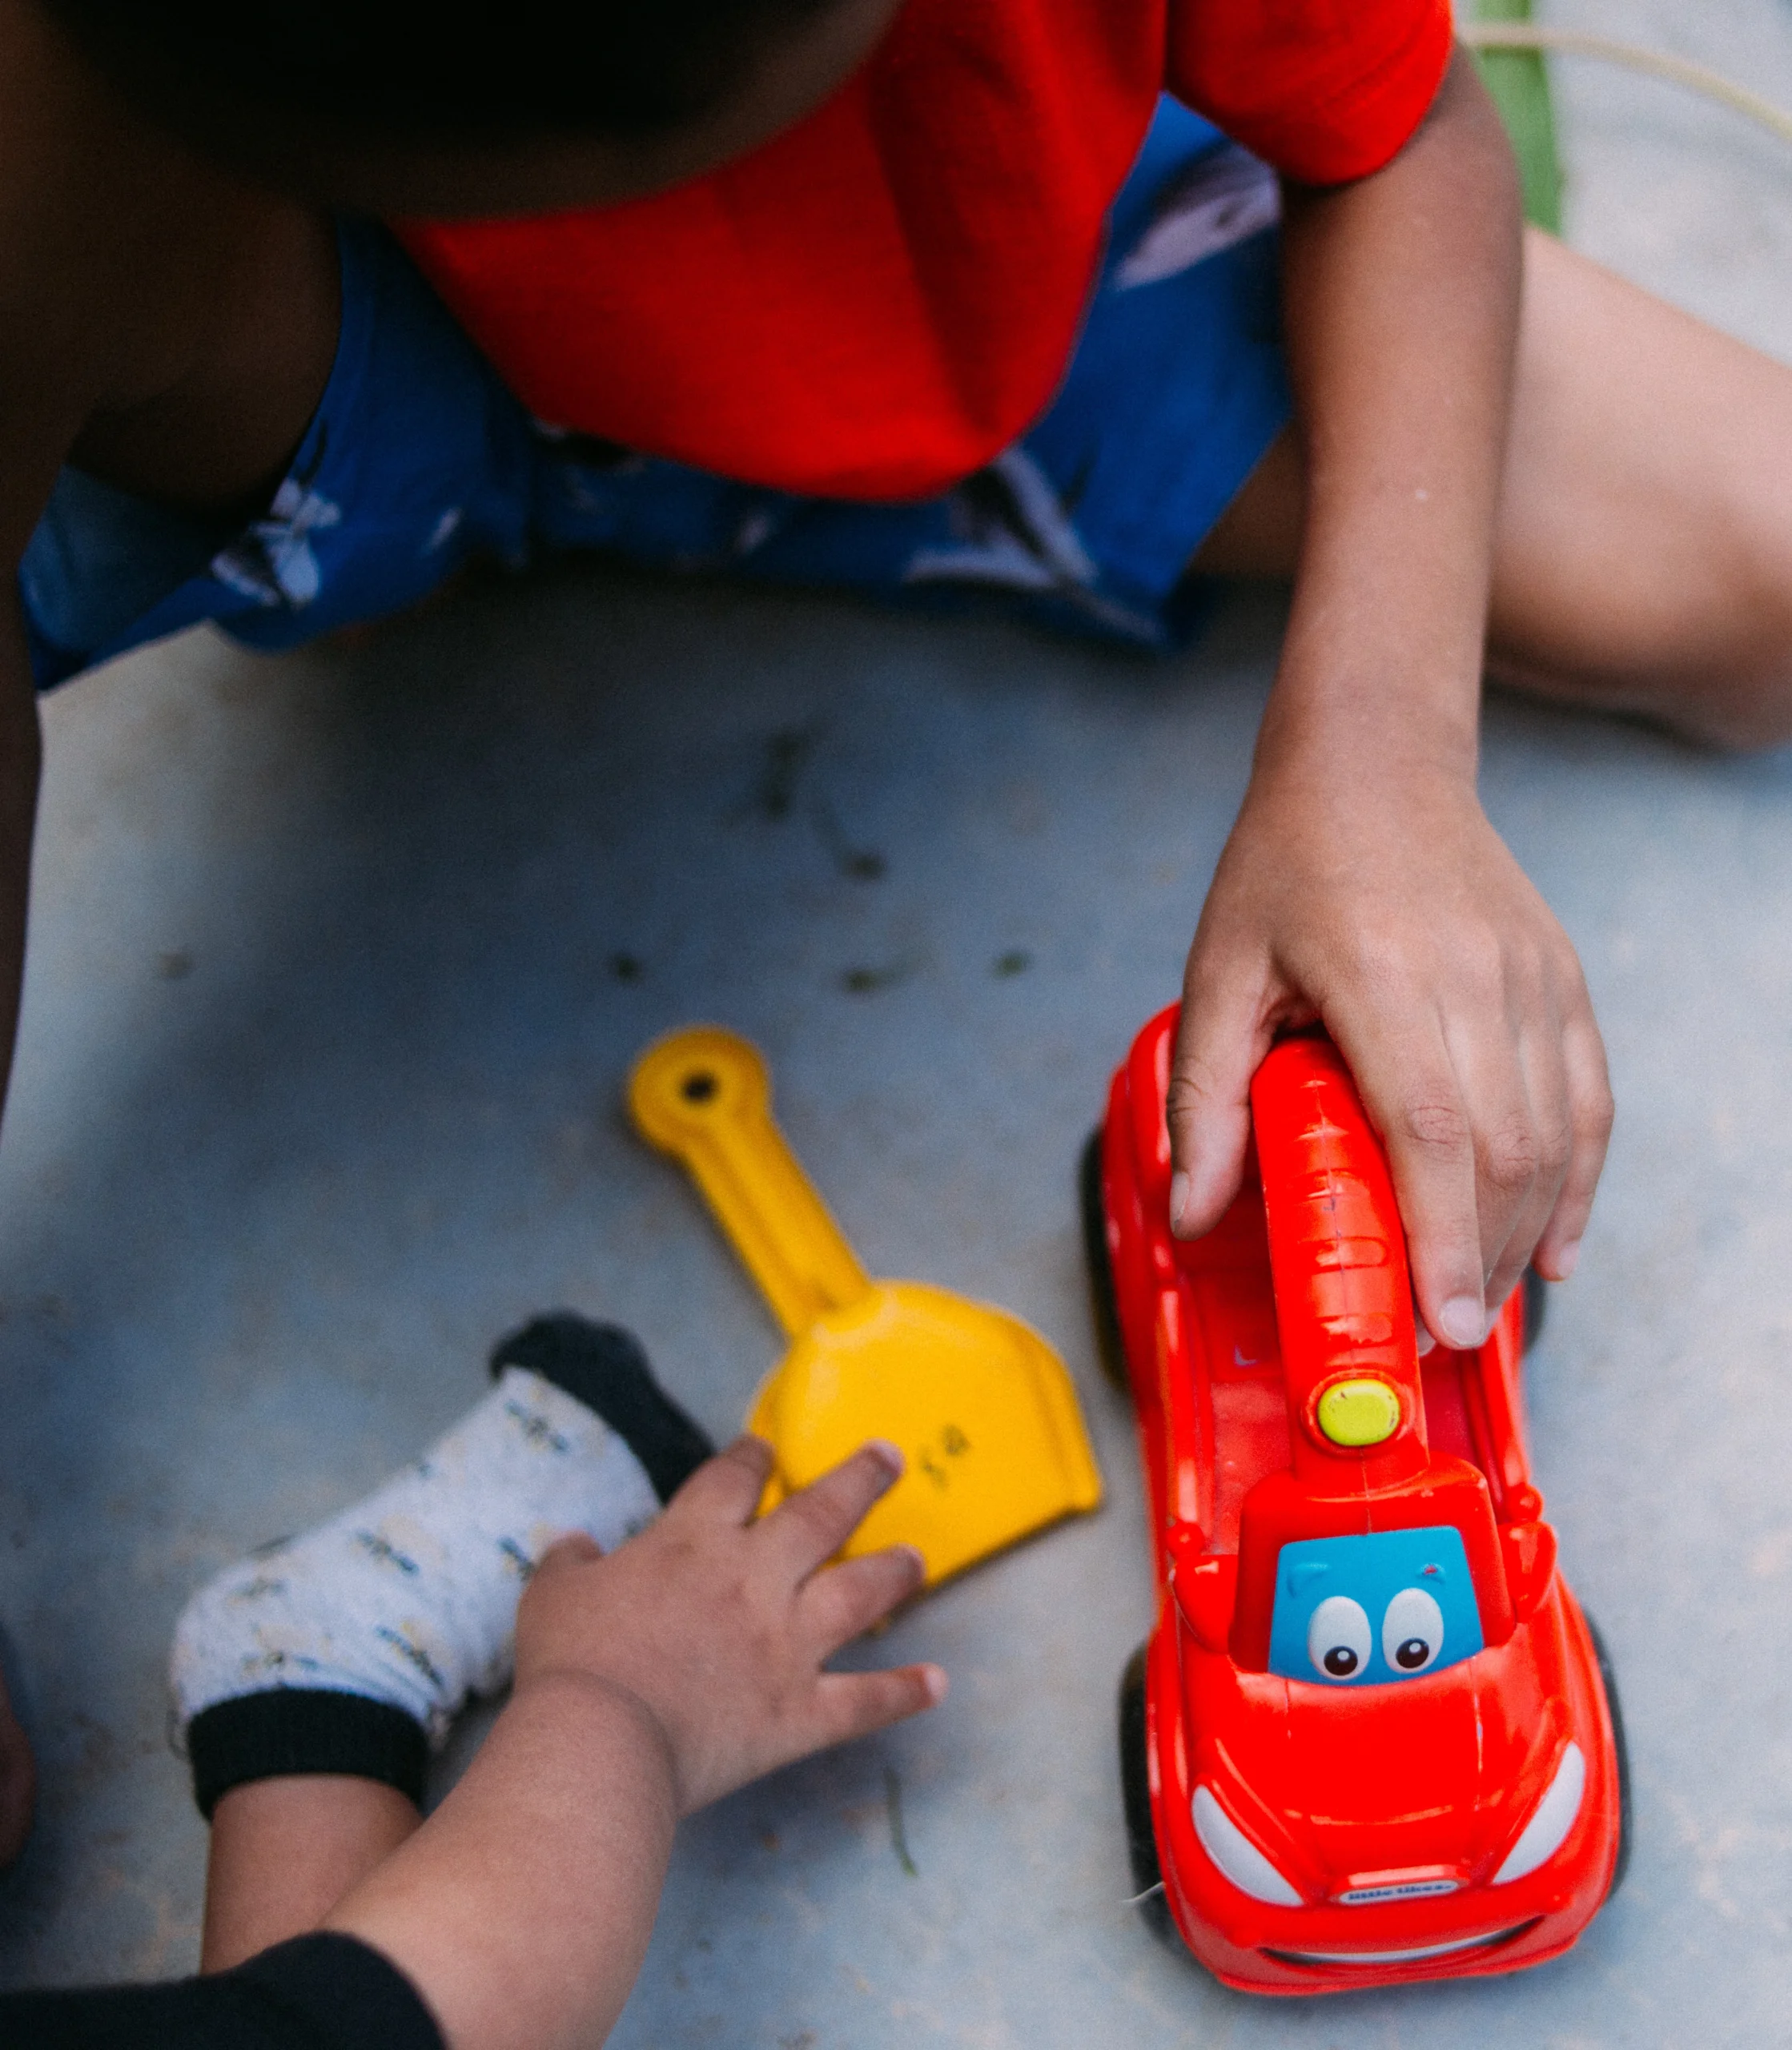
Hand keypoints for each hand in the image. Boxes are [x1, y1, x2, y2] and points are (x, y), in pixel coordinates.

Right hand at [513, 1436, 944, 1813]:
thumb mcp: (552, 1596)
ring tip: (919, 1557)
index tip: (766, 1446)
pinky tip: (937, 1684)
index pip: (735, 1479)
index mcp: (694, 1541)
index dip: (752, 1458)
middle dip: (859, 1479)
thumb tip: (572, 1545)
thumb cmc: (571, 1663)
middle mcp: (754, 1579)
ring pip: (857, 1593)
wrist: (603, 1741)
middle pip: (821, 1513)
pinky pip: (863, 1700)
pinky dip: (903, 1693)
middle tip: (891, 1456)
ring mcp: (786, 1644)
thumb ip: (570, 1564)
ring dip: (893, 1572)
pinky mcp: (800, 1711)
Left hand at [1167, 749, 1611, 1348]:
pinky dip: (1576, 1182)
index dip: (1440, 1237)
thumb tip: (1194, 1215)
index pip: (1430, 1131)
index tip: (1435, 1324)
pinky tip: (1553, 1248)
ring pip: (1553, 1136)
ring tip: (1481, 1306)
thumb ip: (1205, 1098)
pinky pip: (1588, 1099)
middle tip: (1440, 1340)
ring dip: (1524, 1234)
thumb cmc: (1286, 865)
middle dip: (1479, 1262)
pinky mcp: (1561, 979)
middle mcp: (1474, 977)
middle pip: (1502, 1151)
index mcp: (1380, 975)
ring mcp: (1531, 977)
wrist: (1375, 761)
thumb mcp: (1219, 973)